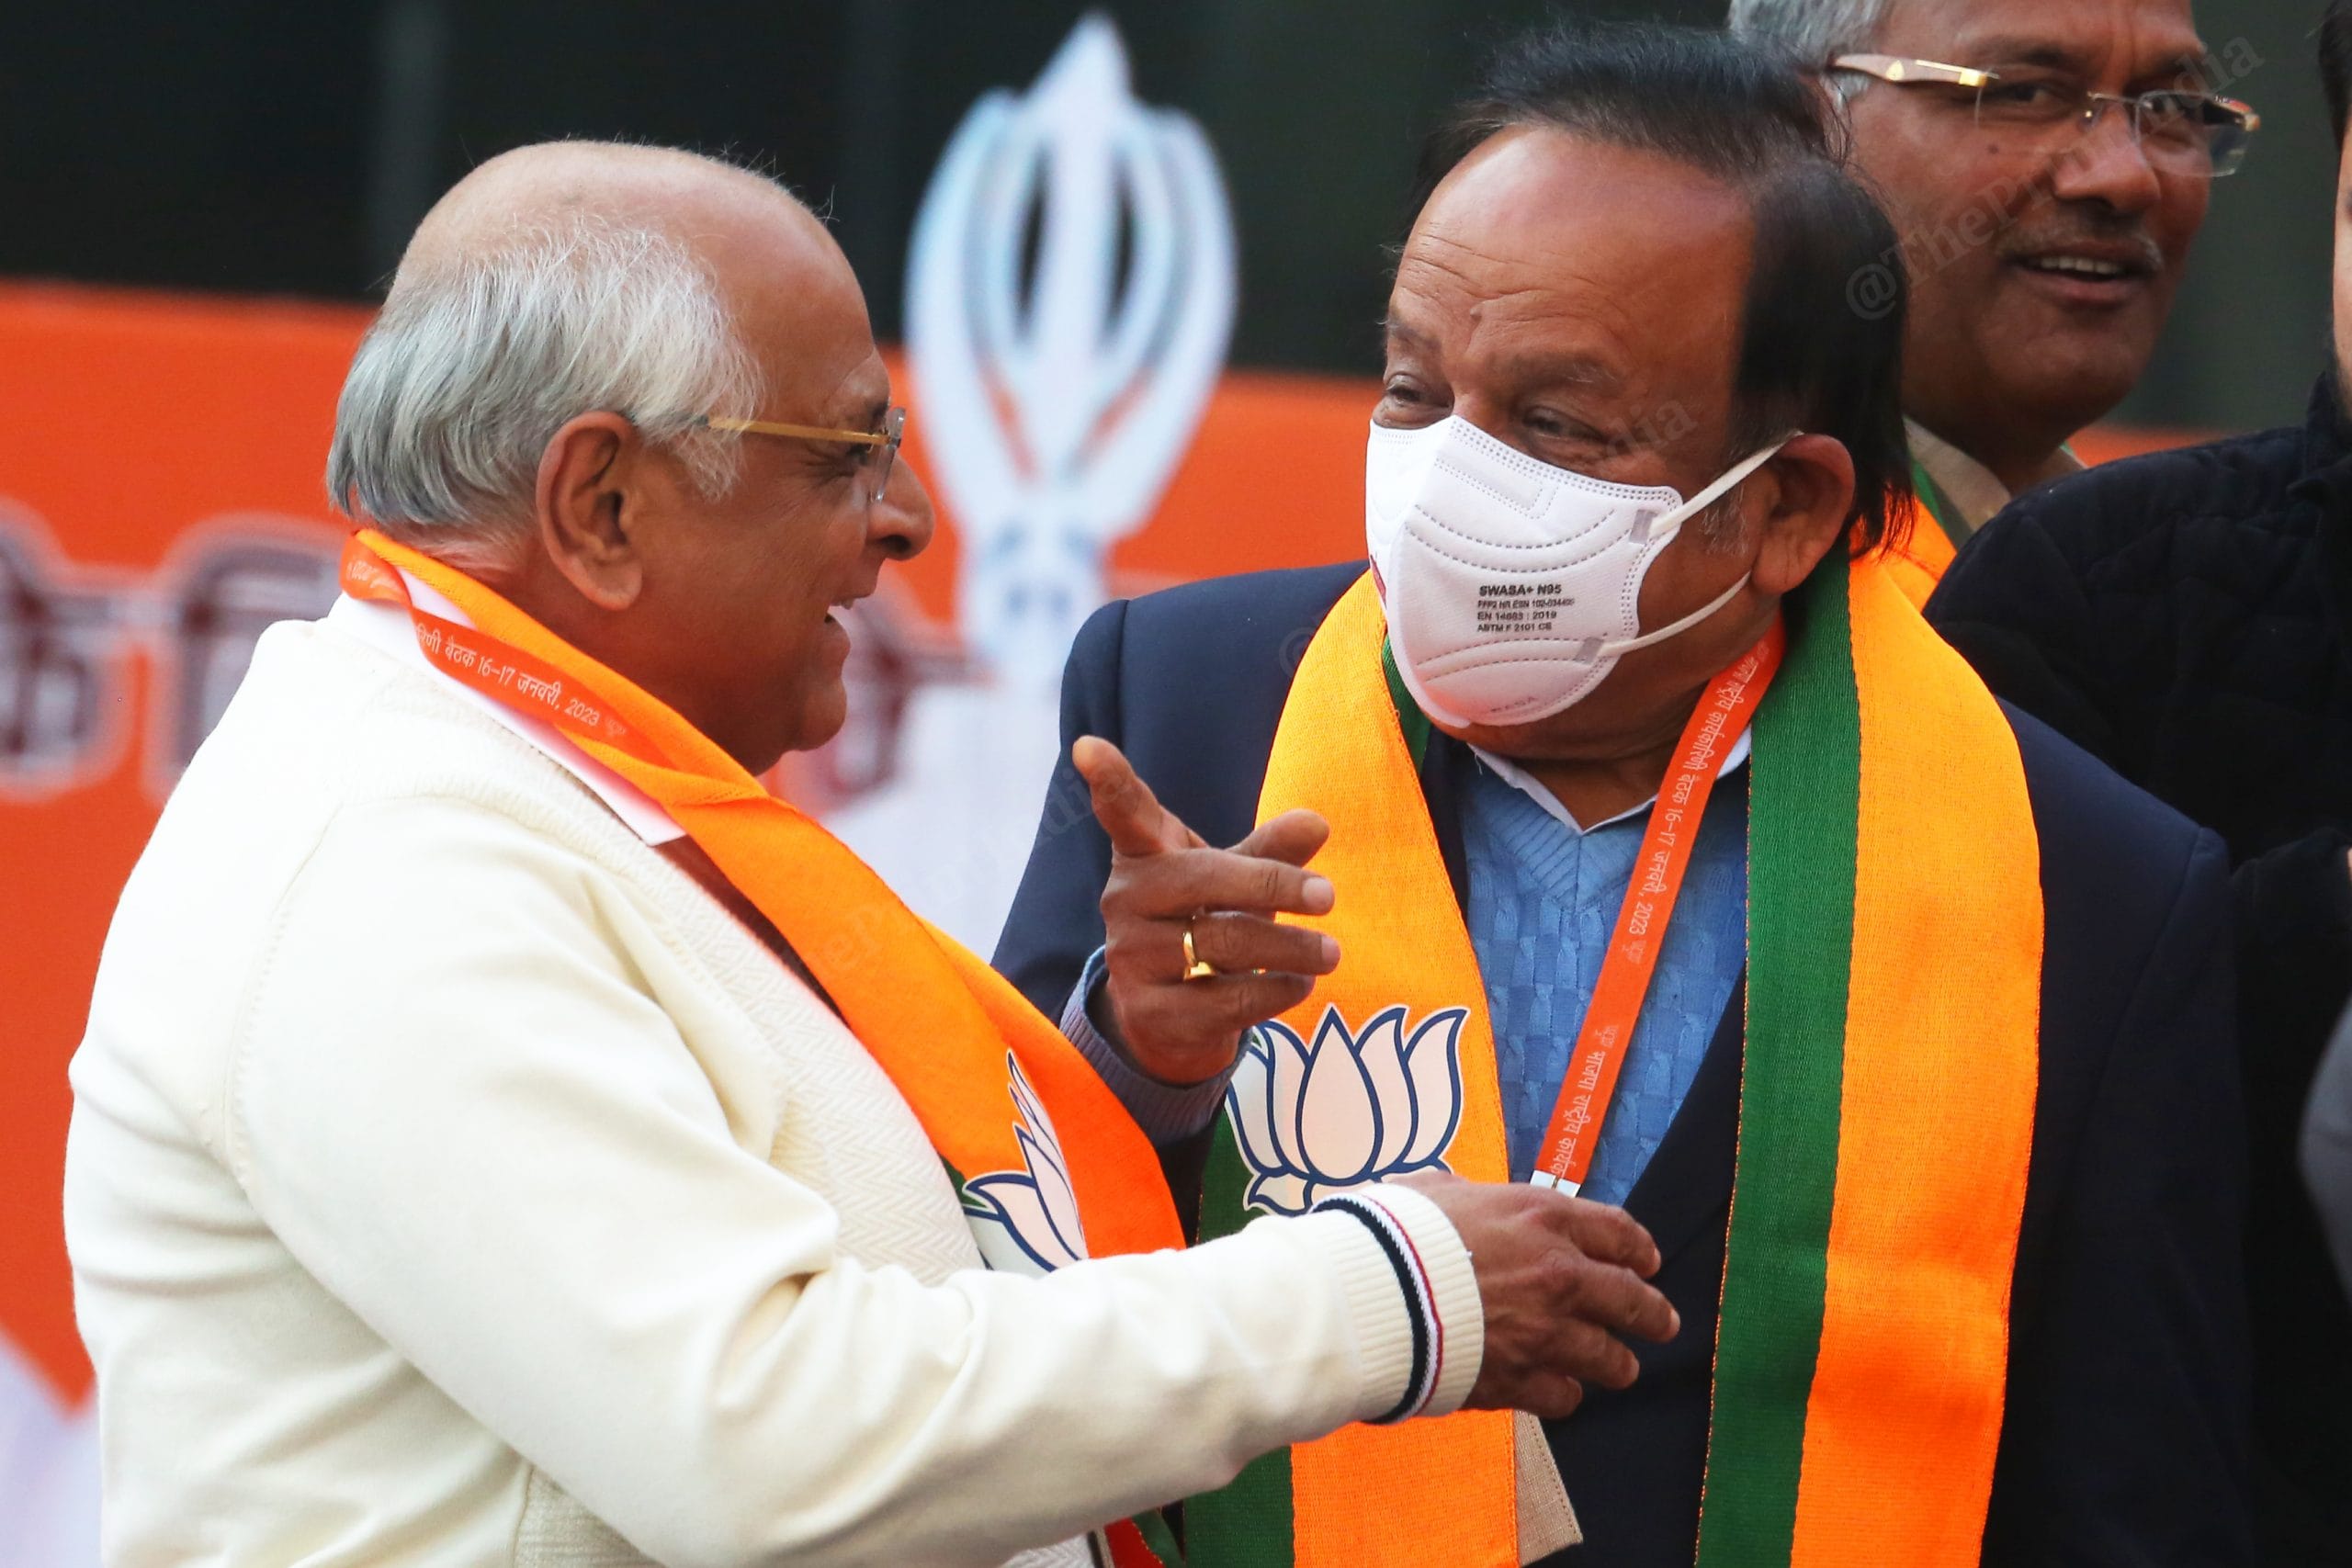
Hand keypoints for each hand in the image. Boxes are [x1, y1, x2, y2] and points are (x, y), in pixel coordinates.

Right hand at [1074, 736, 1341, 1084]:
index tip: (1089, 747)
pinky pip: (1229, 1000)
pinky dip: (1277, 990)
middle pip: (1204, 882)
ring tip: (1330, 952)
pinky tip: (1298, 983)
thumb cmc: (1201, 924)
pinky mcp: (1151, 1014)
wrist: (1166, 1018)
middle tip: (1329, 895)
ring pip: (1224, 946)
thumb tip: (1316, 822)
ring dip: (1290, 948)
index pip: (1125, 813)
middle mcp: (1125, 902)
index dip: (1110, 781)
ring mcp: (1131, 960)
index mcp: (1144, 856)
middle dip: (1273, 886)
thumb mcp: (1232, 881)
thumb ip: (1270, 851)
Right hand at [1392, 1171, 1679, 1418]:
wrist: (1370, 1293)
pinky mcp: (1520, 1380)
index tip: (1648, 1263)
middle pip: (1631, 1299)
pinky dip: (1564, 1394)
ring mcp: (1544, 1331)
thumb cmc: (1394, 1232)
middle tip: (1662, 1323)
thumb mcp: (1434, 1190)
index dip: (1639, 1250)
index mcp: (1541, 1217)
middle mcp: (1558, 1273)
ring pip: (1609, 1357)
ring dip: (1617, 1363)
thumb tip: (1458, 1196)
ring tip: (1620, 1368)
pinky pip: (1565, 1396)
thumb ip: (1465, 1196)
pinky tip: (1558, 1392)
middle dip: (1653, 1314)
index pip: (1618, 1232)